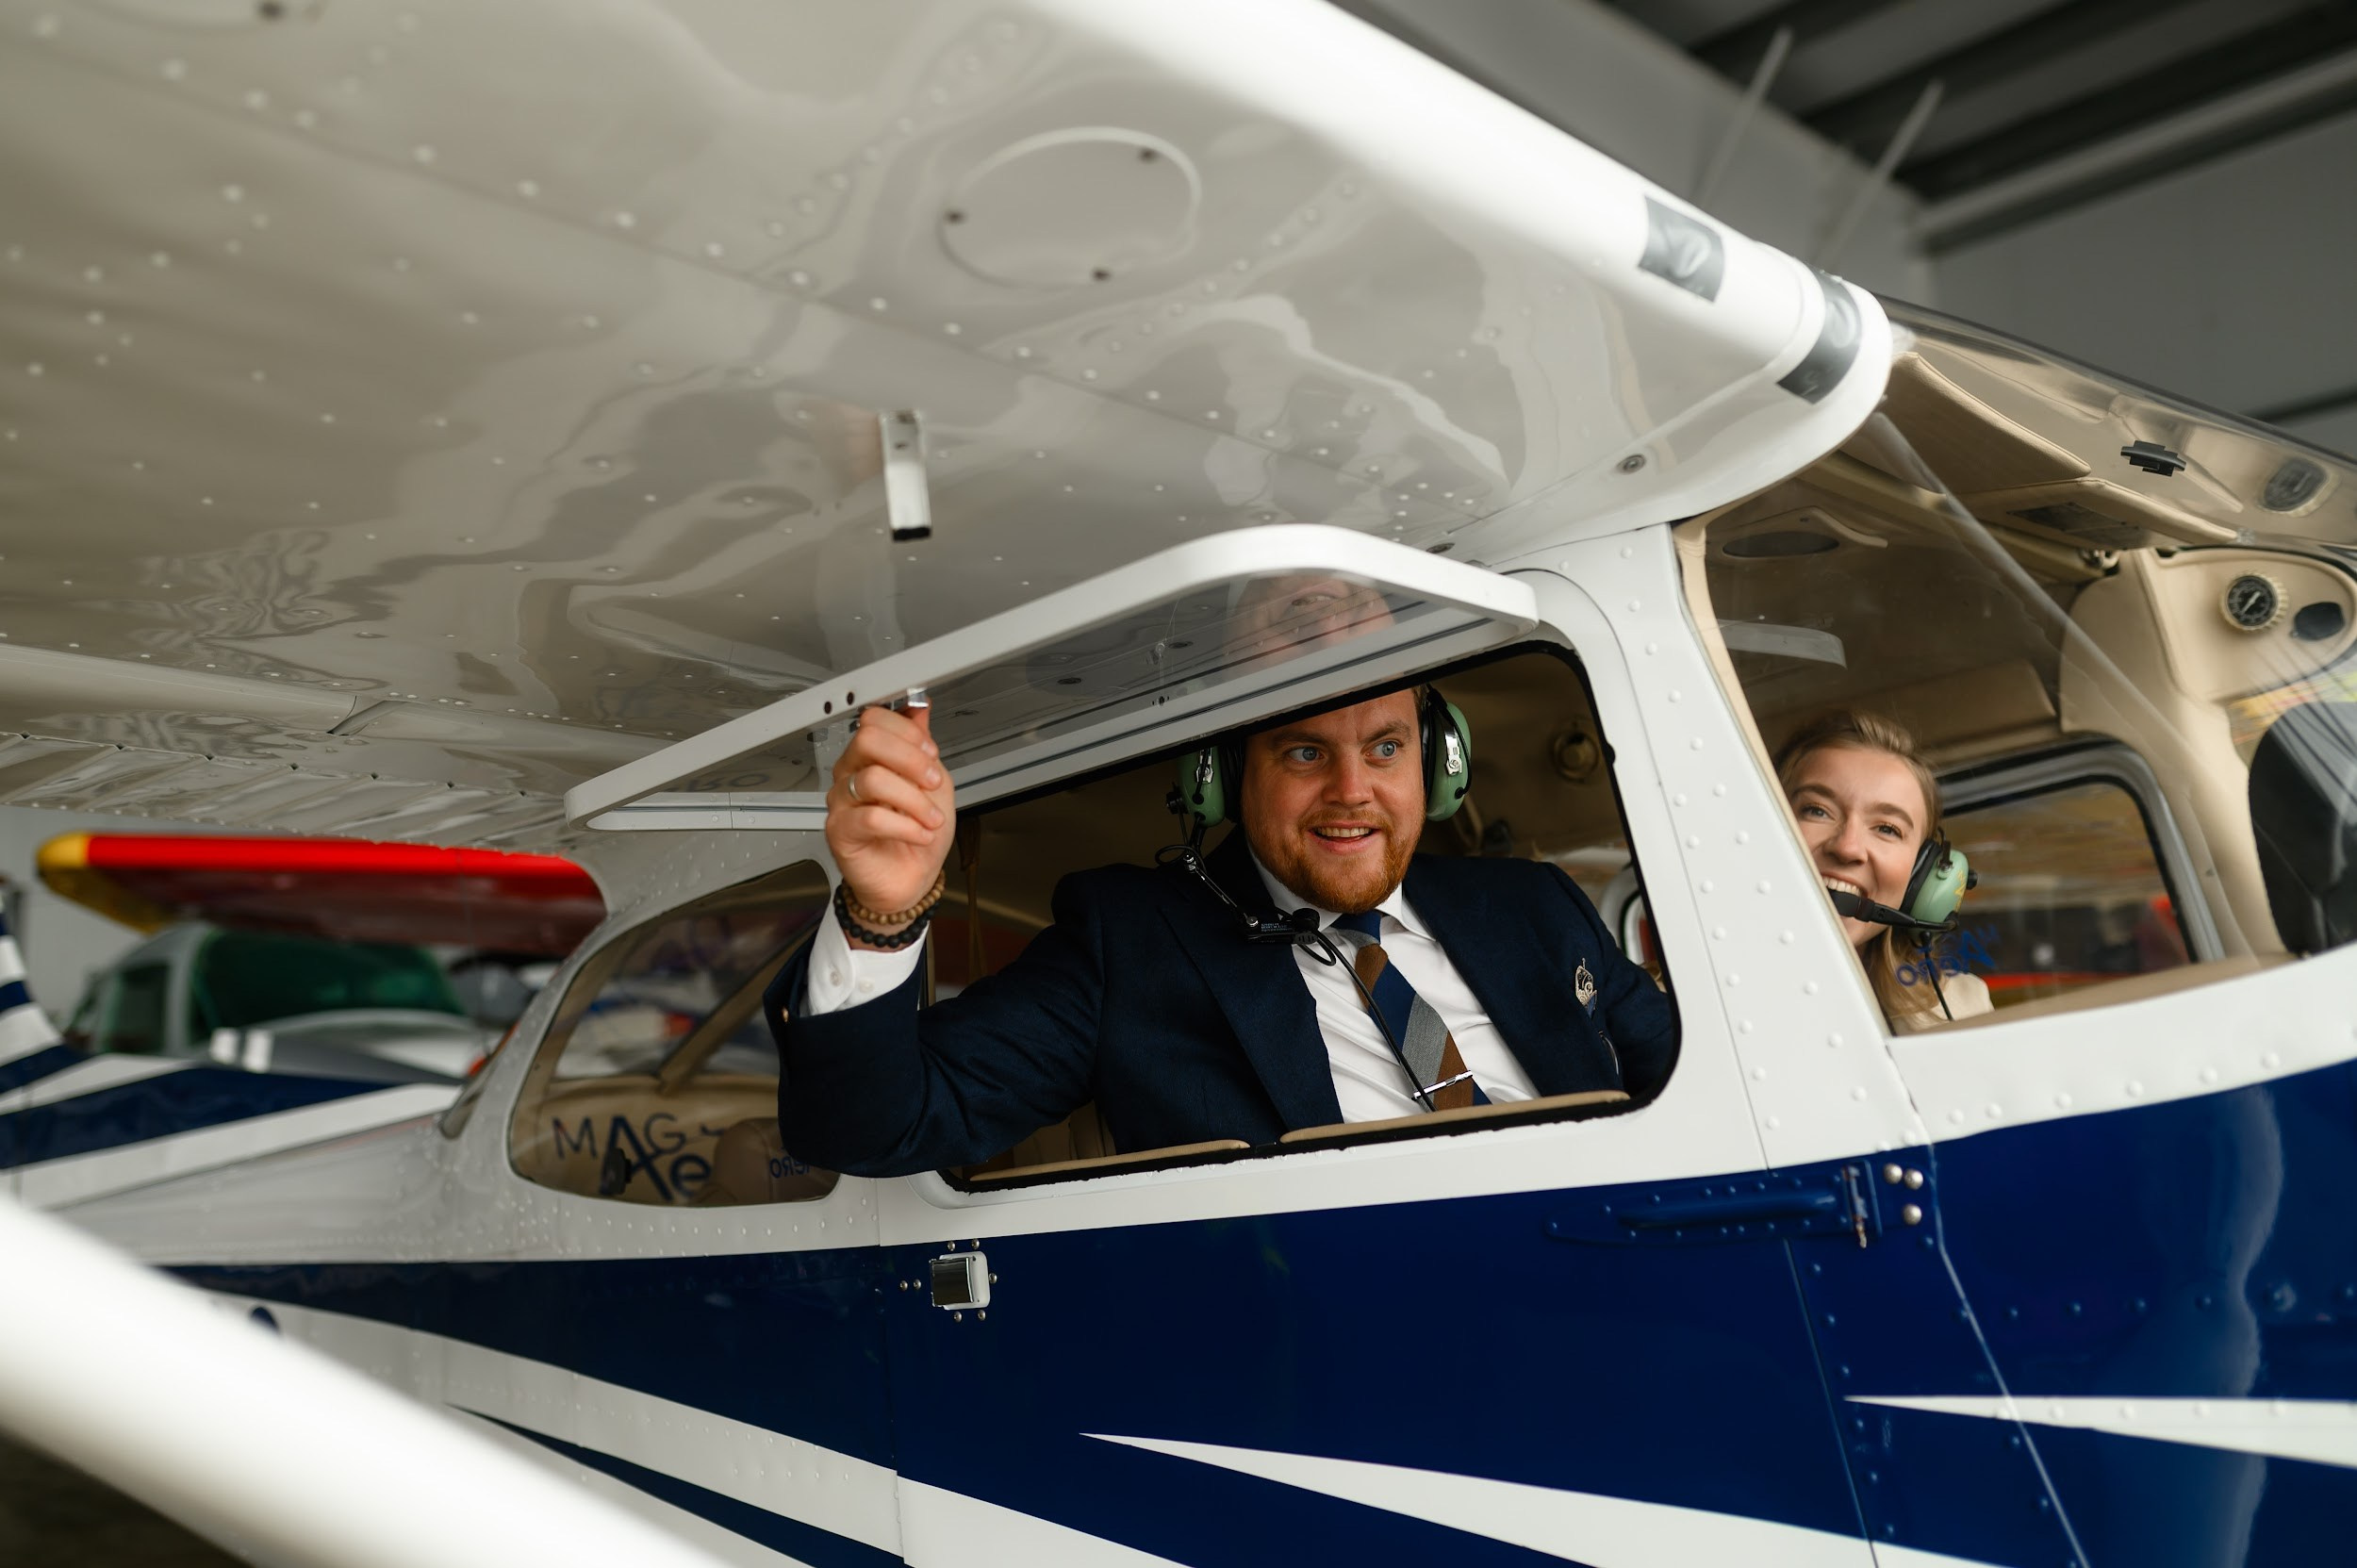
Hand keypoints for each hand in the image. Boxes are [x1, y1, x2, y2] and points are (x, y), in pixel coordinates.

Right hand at [825, 703, 952, 928]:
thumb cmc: (918, 833)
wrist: (912, 878)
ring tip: (931, 819)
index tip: (931, 753)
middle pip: (868, 739)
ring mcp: (842, 801)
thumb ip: (921, 745)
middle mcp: (851, 774)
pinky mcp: (840, 831)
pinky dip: (905, 827)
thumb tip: (919, 708)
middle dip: (911, 759)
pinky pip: (871, 817)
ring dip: (914, 800)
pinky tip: (920, 835)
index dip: (908, 732)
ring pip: (873, 779)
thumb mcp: (932, 782)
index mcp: (870, 756)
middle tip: (932, 782)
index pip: (875, 720)